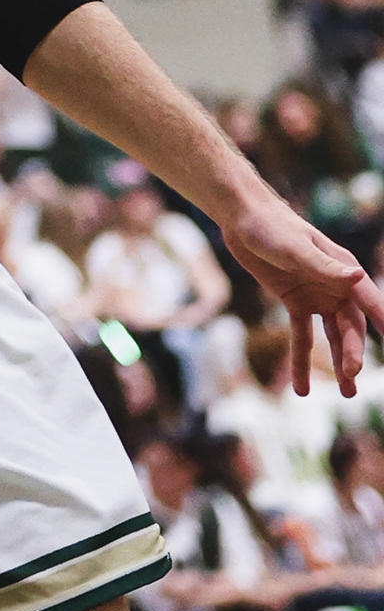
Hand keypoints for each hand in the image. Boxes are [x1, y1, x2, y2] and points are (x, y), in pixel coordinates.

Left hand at [219, 186, 383, 392]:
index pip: (370, 302)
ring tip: (347, 394)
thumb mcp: (294, 248)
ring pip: (333, 336)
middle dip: (352, 351)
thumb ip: (324, 267)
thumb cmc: (270, 225)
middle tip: (350, 375)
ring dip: (338, 363)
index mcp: (343, 269)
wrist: (240, 216)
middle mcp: (335, 285)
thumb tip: (357, 276)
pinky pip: (302, 336)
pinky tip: (302, 388)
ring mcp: (316, 295)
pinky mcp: (294, 302)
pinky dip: (302, 361)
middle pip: (350, 326)